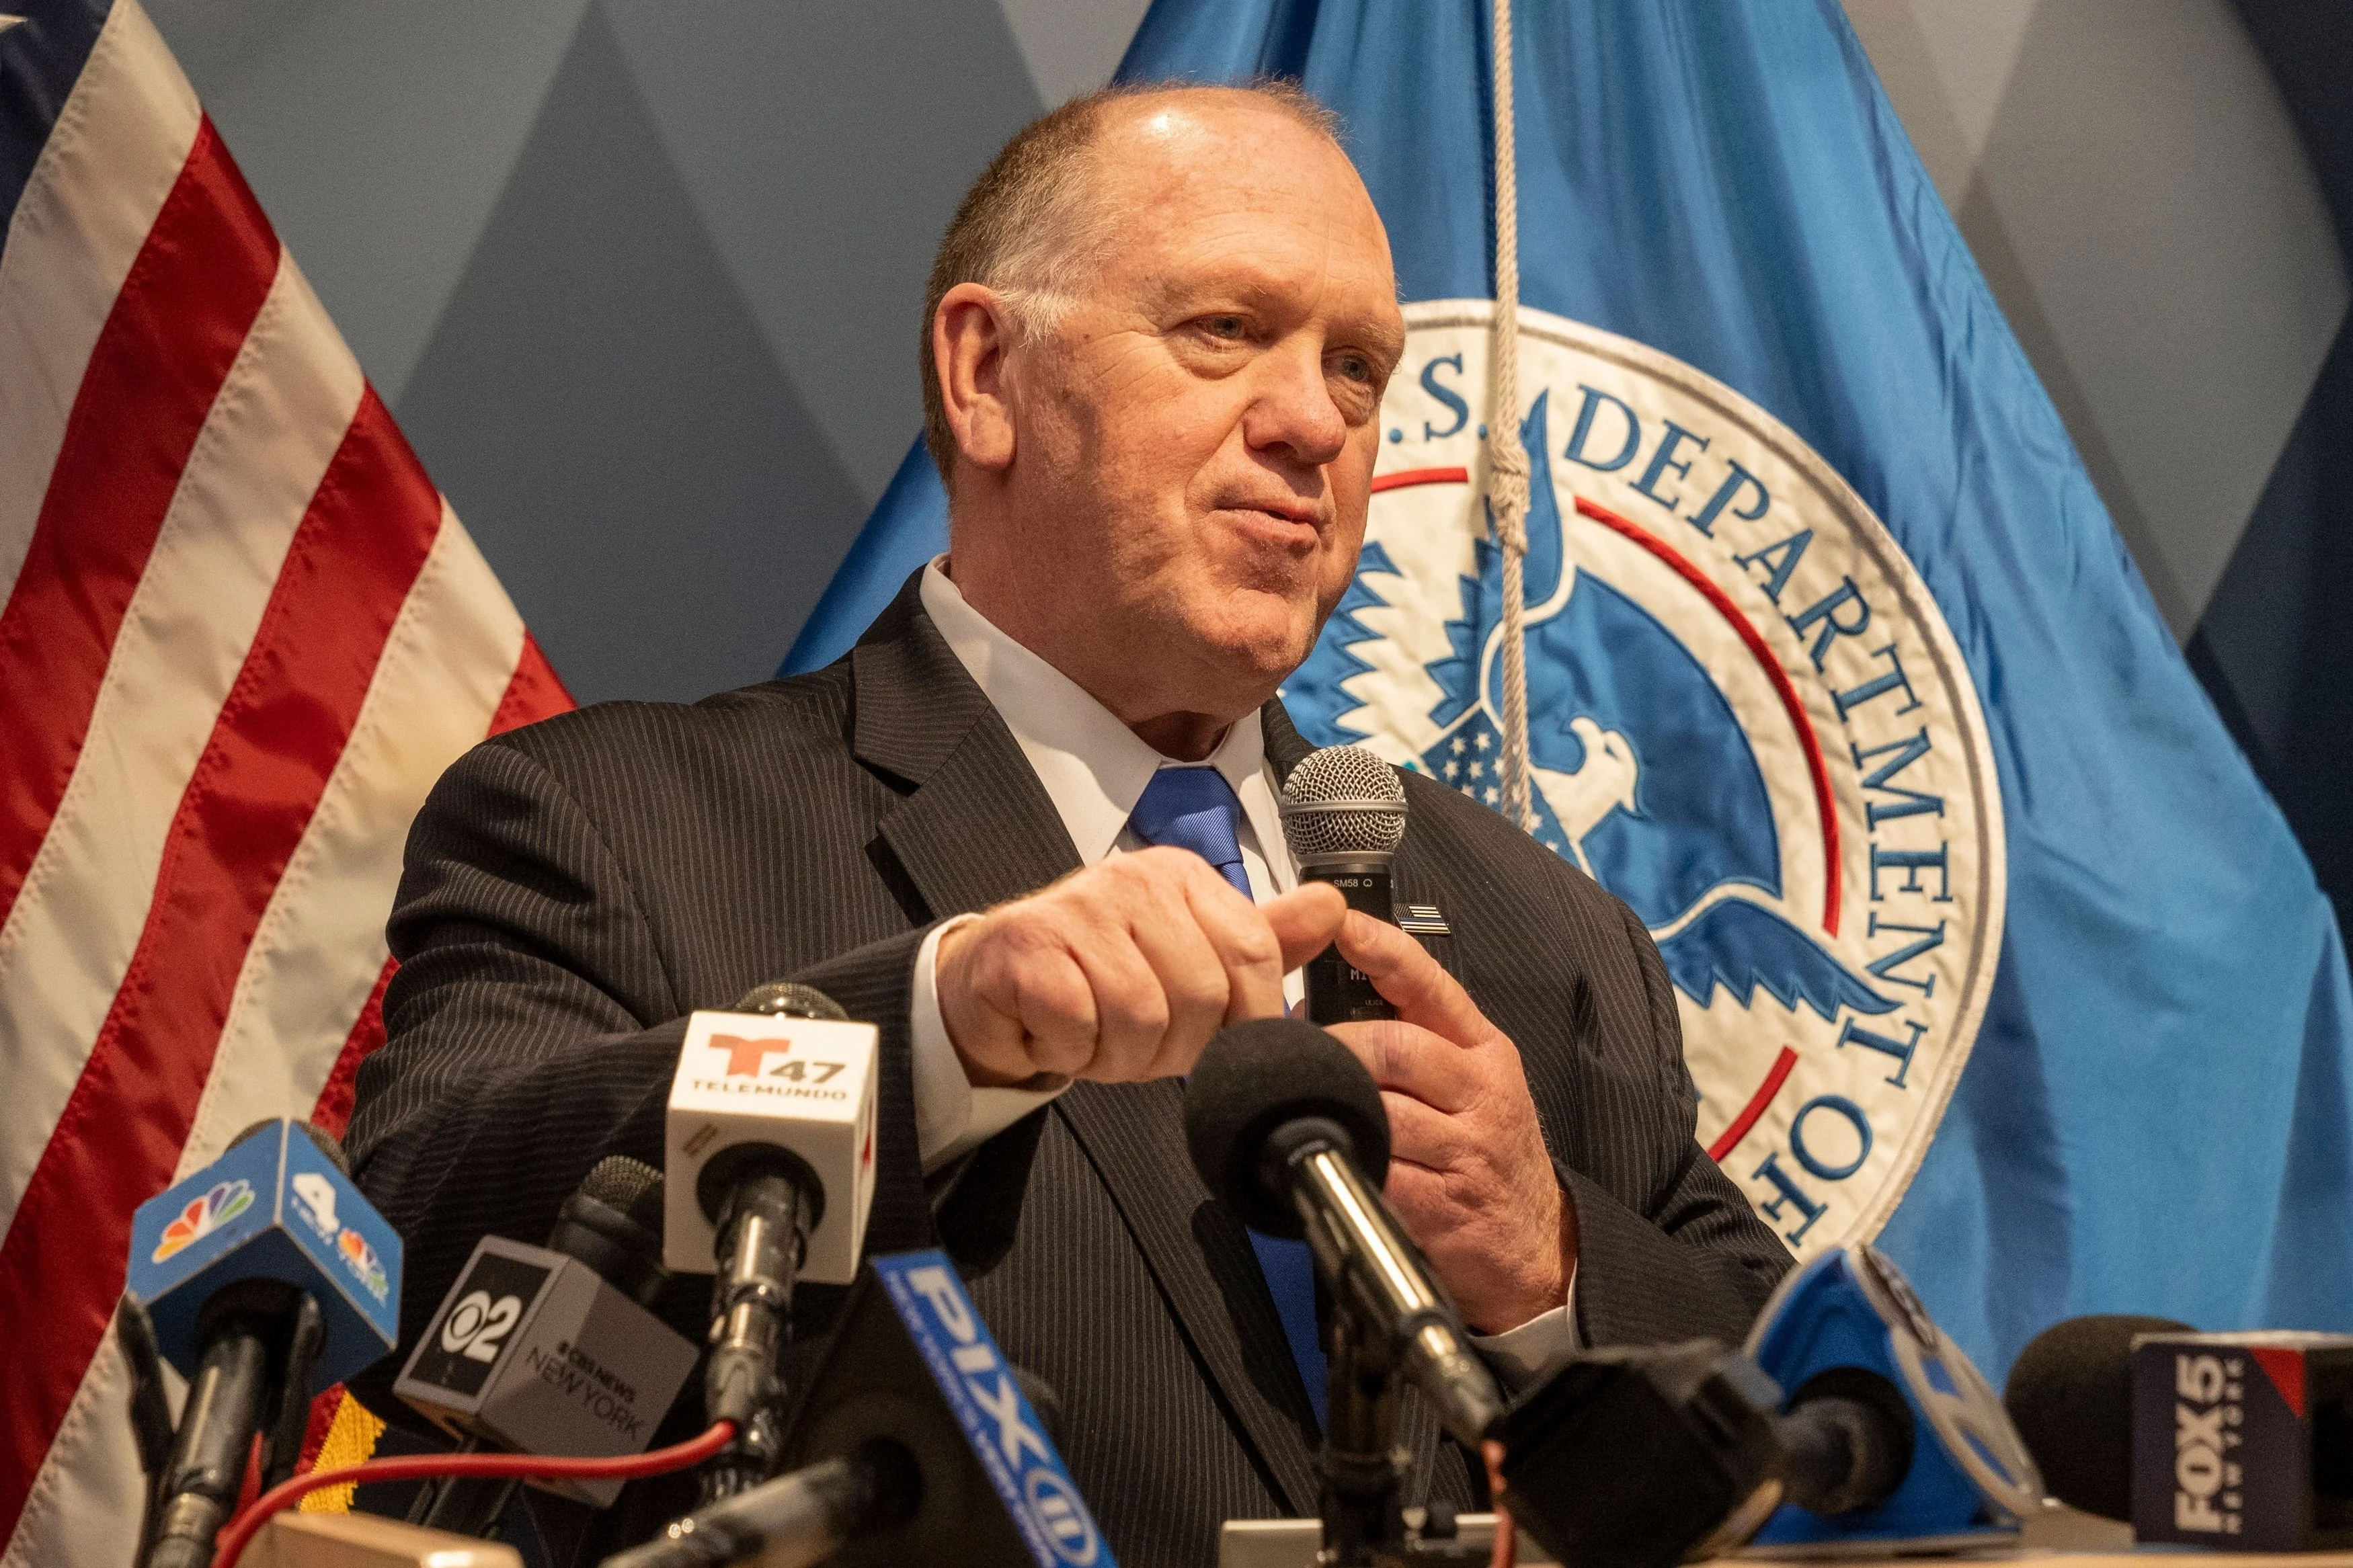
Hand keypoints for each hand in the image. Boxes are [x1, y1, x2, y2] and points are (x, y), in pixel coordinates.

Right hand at [937, 847, 1345, 1086]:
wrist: (995, 985)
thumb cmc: (1097, 976)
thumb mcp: (1188, 955)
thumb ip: (1262, 940)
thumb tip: (1334, 906)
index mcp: (1182, 879)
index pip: (1253, 953)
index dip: (1247, 1018)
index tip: (1222, 1041)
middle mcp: (1132, 880)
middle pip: (1202, 995)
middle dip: (1177, 1047)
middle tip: (1142, 1043)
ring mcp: (1076, 908)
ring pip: (1141, 1016)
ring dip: (1121, 1055)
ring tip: (1099, 1038)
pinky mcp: (1026, 947)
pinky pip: (1079, 1025)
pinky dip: (1072, 1052)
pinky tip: (1060, 1034)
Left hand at [1326, 911, 1575, 1332]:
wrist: (1535, 1247)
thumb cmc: (1485, 1152)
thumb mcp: (1468, 1083)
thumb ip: (1411, 1039)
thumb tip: (1315, 1008)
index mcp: (1484, 1050)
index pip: (1432, 985)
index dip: (1385, 951)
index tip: (1343, 925)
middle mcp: (1481, 1092)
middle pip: (1395, 1046)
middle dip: (1334, 1047)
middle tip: (1293, 1054)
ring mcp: (1467, 1151)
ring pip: (1382, 1111)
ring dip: (1330, 1107)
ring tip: (1298, 1104)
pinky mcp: (1445, 1208)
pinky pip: (1380, 1175)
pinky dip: (1344, 1164)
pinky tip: (1326, 1159)